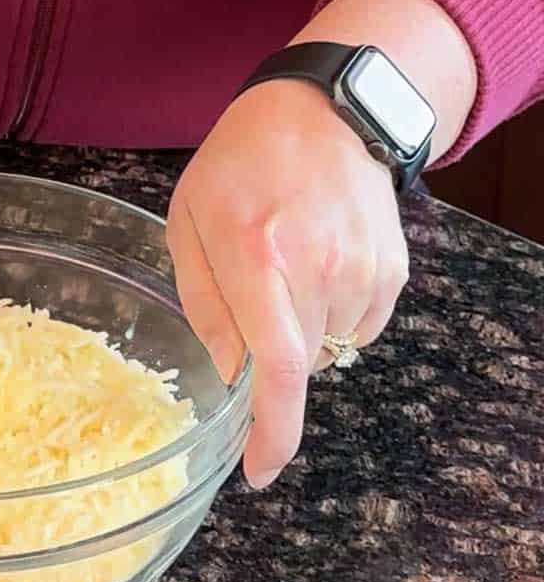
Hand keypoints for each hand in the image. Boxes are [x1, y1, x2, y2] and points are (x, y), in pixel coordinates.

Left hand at [166, 80, 409, 487]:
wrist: (323, 111)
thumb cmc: (239, 164)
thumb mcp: (189, 223)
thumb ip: (205, 304)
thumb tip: (230, 374)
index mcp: (258, 258)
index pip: (275, 368)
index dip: (271, 432)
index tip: (258, 471)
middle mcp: (320, 270)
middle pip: (297, 366)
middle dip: (267, 358)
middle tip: (251, 299)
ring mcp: (364, 270)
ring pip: (327, 350)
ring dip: (299, 332)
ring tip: (284, 265)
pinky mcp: (392, 270)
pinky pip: (357, 329)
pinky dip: (331, 317)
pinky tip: (316, 265)